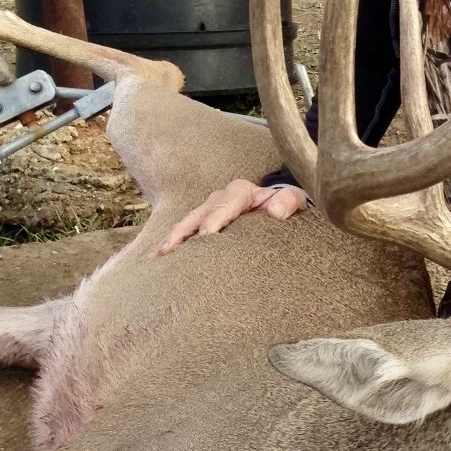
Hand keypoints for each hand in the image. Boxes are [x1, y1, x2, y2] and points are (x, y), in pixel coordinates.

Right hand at [153, 180, 307, 256]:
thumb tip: (277, 211)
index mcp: (239, 192)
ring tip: (156, 256)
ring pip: (187, 224)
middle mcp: (219, 198)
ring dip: (172, 239)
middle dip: (183, 232)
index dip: (214, 221)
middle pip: (197, 215)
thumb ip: (288, 201)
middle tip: (170, 250)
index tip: (207, 236)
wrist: (282, 203)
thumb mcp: (294, 199)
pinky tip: (158, 259)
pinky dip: (173, 243)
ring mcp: (209, 210)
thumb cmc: (286, 203)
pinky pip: (187, 232)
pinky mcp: (206, 222)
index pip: (223, 206)